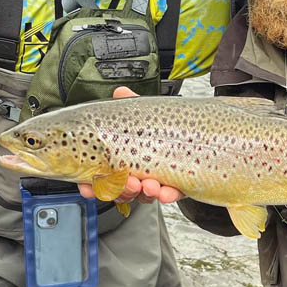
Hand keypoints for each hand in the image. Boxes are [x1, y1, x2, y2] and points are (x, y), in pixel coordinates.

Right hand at [77, 86, 184, 204]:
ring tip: (149, 185)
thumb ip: (131, 104)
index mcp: (121, 160)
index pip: (101, 177)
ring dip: (144, 193)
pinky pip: (171, 194)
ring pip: (144, 195)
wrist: (197, 131)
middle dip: (121, 190)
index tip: (89, 187)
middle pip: (121, 190)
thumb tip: (120, 92)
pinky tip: (166, 192)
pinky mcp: (177, 186)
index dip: (92, 185)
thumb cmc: (161, 125)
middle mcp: (136, 173)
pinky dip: (168, 195)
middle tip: (128, 183)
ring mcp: (155, 181)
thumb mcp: (143, 114)